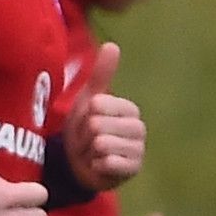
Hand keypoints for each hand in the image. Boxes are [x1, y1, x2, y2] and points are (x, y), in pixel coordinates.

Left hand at [63, 43, 145, 190]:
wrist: (78, 164)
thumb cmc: (84, 128)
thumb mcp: (89, 99)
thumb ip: (101, 75)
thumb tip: (112, 45)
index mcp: (129, 109)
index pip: (99, 105)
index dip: (86, 115)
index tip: (89, 121)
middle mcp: (138, 128)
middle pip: (99, 125)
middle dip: (86, 135)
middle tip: (89, 140)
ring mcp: (138, 150)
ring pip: (103, 144)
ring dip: (90, 151)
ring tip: (93, 152)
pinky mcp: (133, 170)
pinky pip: (109, 163)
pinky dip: (96, 165)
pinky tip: (98, 166)